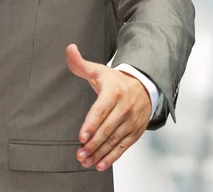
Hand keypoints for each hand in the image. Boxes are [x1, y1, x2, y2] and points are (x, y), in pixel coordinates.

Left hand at [66, 44, 150, 170]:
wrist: (143, 87)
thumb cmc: (115, 80)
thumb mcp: (98, 70)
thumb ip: (80, 63)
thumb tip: (69, 49)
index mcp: (114, 91)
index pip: (101, 109)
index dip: (91, 123)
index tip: (82, 136)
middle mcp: (124, 107)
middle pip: (107, 128)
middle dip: (93, 143)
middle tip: (80, 153)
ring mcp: (131, 121)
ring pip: (114, 140)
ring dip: (99, 152)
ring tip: (85, 160)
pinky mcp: (135, 132)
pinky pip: (123, 147)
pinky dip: (111, 157)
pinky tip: (100, 164)